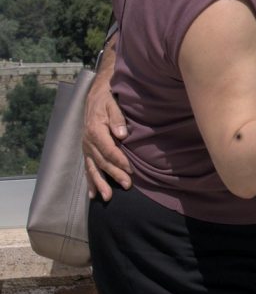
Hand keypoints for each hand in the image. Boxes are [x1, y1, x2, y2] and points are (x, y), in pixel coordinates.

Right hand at [83, 73, 129, 200]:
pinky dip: (90, 182)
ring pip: (93, 168)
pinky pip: (87, 168)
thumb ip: (117, 119)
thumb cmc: (108, 99)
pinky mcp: (87, 151)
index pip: (109, 150)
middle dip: (114, 175)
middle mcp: (88, 142)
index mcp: (95, 130)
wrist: (95, 96)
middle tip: (128, 185)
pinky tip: (93, 195)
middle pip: (102, 162)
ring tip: (107, 197)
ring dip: (100, 183)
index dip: (120, 161)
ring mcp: (86, 148)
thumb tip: (121, 134)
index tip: (131, 170)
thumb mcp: (113, 104)